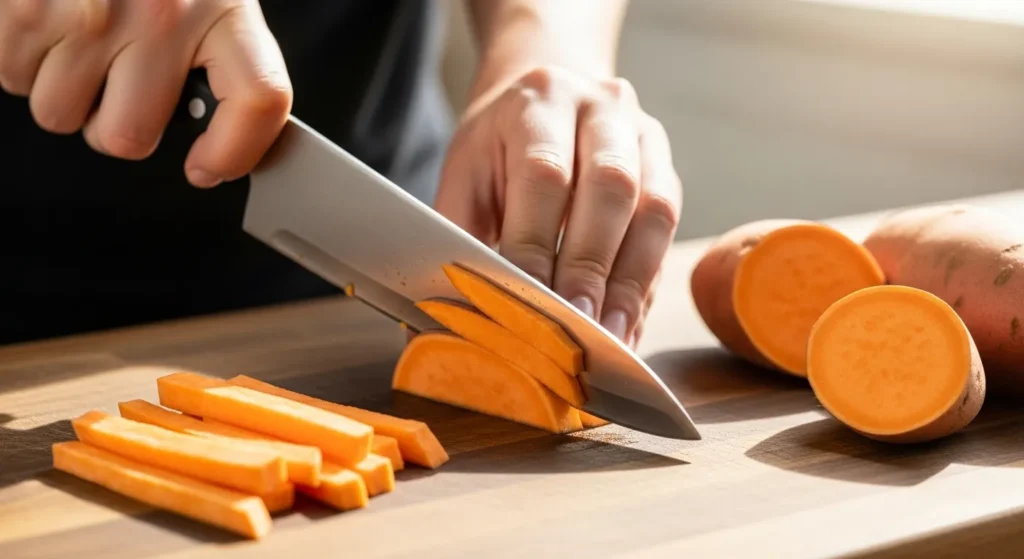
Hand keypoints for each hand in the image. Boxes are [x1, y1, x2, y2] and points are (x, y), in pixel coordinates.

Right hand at [0, 0, 291, 186]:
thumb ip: (218, 48)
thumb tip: (218, 132)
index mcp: (223, 5)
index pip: (259, 99)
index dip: (235, 152)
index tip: (208, 167)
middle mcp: (162, 12)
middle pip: (129, 136)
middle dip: (112, 121)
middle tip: (114, 81)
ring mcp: (89, 12)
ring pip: (61, 114)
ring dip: (62, 87)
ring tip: (75, 33)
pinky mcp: (24, 7)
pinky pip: (12, 78)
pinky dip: (21, 59)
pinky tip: (43, 18)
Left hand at [435, 66, 682, 348]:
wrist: (545, 96)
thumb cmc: (497, 148)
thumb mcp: (466, 176)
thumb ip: (462, 237)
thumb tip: (456, 318)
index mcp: (539, 100)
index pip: (544, 175)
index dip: (537, 245)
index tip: (528, 304)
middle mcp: (602, 107)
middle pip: (610, 187)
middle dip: (590, 266)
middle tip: (576, 325)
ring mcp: (644, 134)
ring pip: (652, 209)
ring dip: (629, 283)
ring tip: (608, 337)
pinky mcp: (668, 168)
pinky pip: (667, 231)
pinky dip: (645, 285)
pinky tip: (626, 325)